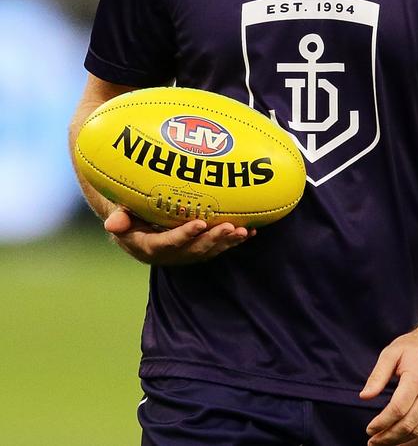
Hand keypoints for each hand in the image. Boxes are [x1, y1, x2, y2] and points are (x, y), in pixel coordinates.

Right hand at [104, 207, 256, 264]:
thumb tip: (112, 223)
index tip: (200, 224)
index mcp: (151, 247)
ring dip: (228, 242)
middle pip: (195, 250)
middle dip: (214, 240)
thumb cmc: (127, 215)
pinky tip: (252, 231)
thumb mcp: (119, 216)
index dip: (185, 235)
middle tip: (231, 227)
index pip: (169, 243)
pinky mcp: (198, 248)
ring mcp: (187, 253)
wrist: (134, 228)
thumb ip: (118, 219)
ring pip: (210, 250)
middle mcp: (171, 254)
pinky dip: (234, 240)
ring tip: (245, 231)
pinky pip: (218, 246)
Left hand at [359, 321, 417, 444]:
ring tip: (384, 443)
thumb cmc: (415, 346)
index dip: (382, 423)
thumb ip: (378, 375)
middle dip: (388, 437)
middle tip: (372, 441)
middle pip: (409, 424)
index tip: (369, 429)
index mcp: (416, 378)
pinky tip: (404, 443)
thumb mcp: (393, 352)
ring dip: (401, 442)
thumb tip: (364, 396)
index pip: (398, 409)